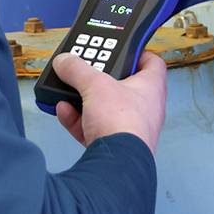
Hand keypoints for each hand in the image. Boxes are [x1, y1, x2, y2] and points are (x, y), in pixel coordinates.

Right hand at [50, 50, 166, 153]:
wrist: (115, 166)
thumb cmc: (122, 123)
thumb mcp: (95, 84)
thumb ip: (77, 69)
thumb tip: (65, 61)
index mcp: (150, 88)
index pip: (150, 62)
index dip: (135, 52)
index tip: (119, 48)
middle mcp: (144, 109)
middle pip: (121, 85)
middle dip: (100, 78)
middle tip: (86, 68)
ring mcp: (129, 129)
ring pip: (105, 108)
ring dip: (84, 100)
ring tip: (68, 89)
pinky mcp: (113, 147)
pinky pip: (93, 128)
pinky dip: (78, 120)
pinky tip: (63, 111)